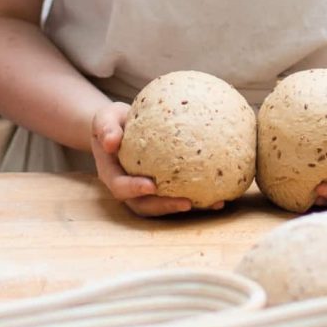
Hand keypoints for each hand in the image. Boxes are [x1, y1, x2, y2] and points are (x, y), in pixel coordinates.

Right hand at [91, 103, 221, 216]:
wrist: (118, 129)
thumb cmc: (112, 122)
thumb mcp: (105, 118)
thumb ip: (106, 128)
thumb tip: (111, 142)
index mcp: (112, 174)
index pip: (120, 187)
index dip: (134, 189)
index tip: (151, 185)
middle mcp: (128, 188)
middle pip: (144, 205)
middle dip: (165, 207)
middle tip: (186, 203)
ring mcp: (144, 191)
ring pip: (163, 206)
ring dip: (186, 208)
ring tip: (213, 203)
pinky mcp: (161, 188)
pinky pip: (177, 196)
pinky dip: (198, 199)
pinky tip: (221, 194)